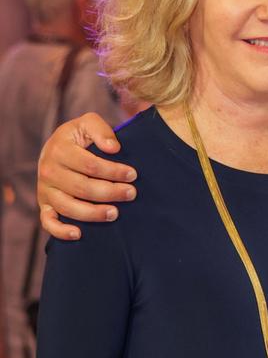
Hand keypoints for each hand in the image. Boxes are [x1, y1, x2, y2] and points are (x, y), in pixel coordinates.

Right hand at [37, 114, 136, 239]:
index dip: (113, 171)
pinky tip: (79, 234)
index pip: (90, 166)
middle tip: (131, 193)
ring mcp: (45, 191)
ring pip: (69, 207)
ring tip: (115, 213)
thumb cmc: (78, 138)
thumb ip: (100, 130)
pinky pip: (48, 222)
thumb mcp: (88, 123)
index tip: (132, 174)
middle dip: (111, 192)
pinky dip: (61, 231)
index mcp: (59, 150)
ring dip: (93, 213)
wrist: (57, 148)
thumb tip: (114, 148)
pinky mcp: (45, 205)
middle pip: (83, 188)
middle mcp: (49, 171)